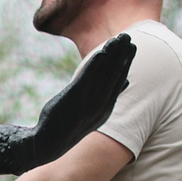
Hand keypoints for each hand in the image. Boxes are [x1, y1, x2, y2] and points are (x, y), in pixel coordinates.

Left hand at [20, 30, 137, 168]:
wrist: (48, 144)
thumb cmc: (70, 125)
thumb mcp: (93, 112)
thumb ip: (107, 97)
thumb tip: (125, 82)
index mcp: (105, 109)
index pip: (119, 82)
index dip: (127, 63)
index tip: (133, 47)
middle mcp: (100, 106)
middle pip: (114, 76)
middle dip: (122, 55)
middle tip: (128, 36)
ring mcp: (87, 104)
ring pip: (103, 75)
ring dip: (110, 55)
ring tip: (117, 38)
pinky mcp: (74, 100)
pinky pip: (86, 79)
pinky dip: (94, 65)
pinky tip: (100, 52)